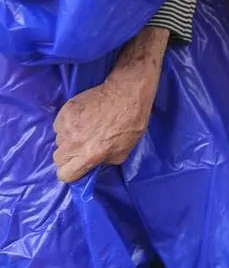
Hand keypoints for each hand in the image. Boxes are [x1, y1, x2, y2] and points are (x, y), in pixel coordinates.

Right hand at [53, 29, 167, 181]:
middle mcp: (75, 142)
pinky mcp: (65, 110)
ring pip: (58, 141)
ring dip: (68, 139)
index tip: (78, 166)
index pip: (64, 175)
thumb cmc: (131, 123)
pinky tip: (81, 119)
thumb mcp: (123, 152)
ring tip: (84, 130)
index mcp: (90, 155)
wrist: (126, 93)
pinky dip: (67, 125)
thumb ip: (104, 162)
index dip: (71, 173)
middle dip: (69, 157)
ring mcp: (68, 125)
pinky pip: (59, 125)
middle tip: (82, 147)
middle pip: (58, 159)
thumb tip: (92, 165)